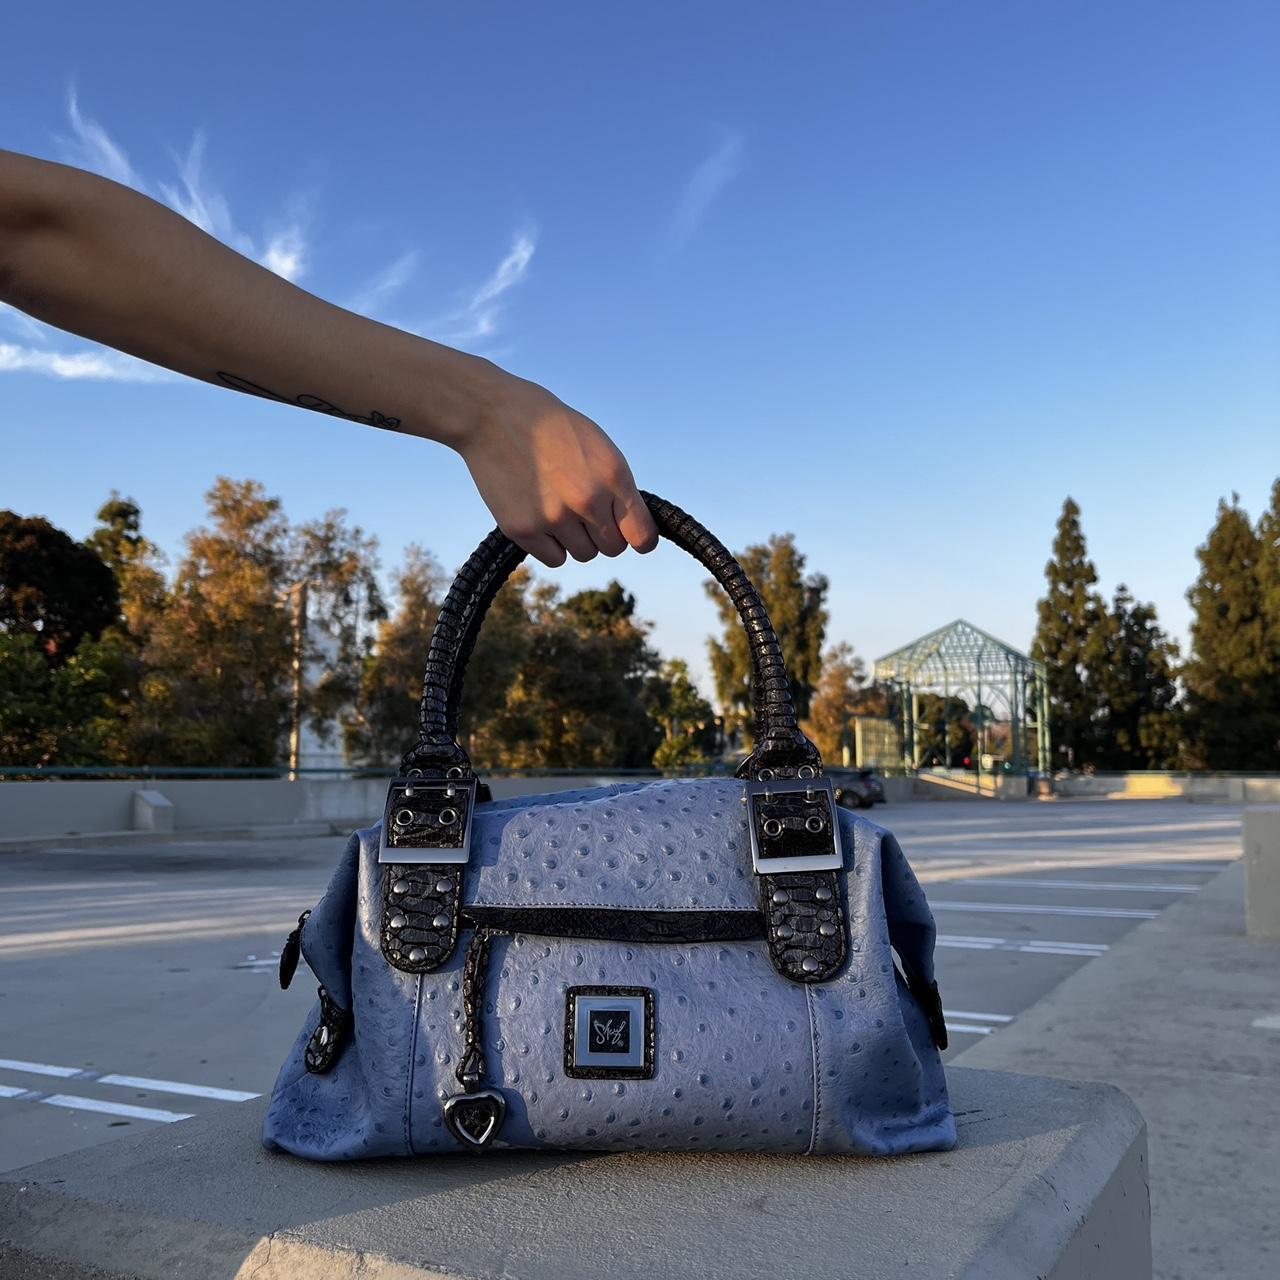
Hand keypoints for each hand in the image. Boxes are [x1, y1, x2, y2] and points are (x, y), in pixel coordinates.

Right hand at [453, 369, 658, 566]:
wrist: (493, 415)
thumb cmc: (550, 428)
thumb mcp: (598, 445)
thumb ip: (617, 486)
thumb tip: (632, 527)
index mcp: (612, 475)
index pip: (642, 536)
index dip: (639, 540)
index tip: (631, 537)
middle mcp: (588, 500)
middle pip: (612, 548)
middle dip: (603, 534)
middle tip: (582, 510)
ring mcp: (554, 517)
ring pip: (584, 554)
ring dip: (576, 539)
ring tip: (557, 507)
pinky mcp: (523, 529)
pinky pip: (555, 559)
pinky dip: (551, 545)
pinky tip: (539, 517)